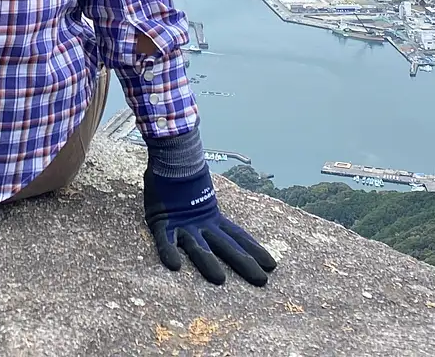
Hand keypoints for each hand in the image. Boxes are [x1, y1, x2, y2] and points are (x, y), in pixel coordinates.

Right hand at [144, 166, 276, 286]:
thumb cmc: (184, 172)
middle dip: (245, 264)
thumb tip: (218, 199)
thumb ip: (209, 200)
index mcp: (213, 216)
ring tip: (219, 280)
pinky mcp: (163, 222)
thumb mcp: (203, 190)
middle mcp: (203, 223)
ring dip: (208, 263)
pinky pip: (165, 240)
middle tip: (262, 282)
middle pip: (227, 247)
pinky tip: (175, 265)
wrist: (171, 153)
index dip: (255, 250)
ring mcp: (183, 224)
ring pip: (198, 247)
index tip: (272, 266)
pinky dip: (169, 251)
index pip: (239, 236)